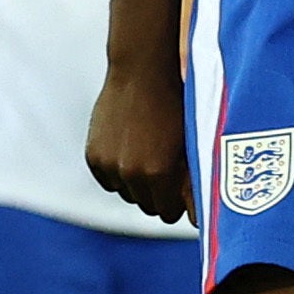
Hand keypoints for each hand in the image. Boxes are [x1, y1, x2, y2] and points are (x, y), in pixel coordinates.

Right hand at [87, 66, 191, 225]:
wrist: (143, 71)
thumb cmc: (178, 105)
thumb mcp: (192, 144)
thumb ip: (194, 184)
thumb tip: (199, 223)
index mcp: (159, 173)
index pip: (169, 214)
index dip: (178, 202)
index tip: (182, 188)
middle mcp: (131, 173)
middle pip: (147, 207)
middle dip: (159, 194)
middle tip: (167, 170)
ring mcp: (109, 165)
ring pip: (126, 194)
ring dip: (137, 183)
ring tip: (149, 155)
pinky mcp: (94, 156)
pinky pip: (108, 180)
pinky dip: (118, 172)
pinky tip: (130, 150)